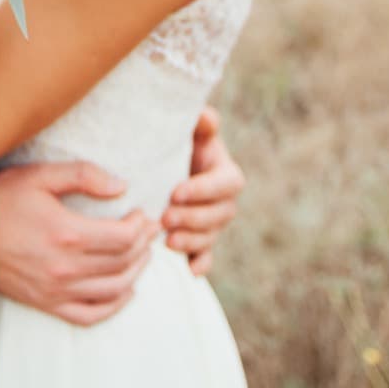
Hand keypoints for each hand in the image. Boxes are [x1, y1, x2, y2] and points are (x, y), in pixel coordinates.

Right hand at [0, 161, 156, 326]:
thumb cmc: (0, 200)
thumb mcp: (39, 175)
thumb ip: (83, 175)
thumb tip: (122, 186)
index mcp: (67, 234)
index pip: (123, 238)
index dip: (141, 226)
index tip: (142, 214)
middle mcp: (65, 267)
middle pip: (123, 263)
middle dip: (143, 246)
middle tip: (148, 230)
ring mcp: (56, 290)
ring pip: (113, 290)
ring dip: (136, 273)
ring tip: (142, 255)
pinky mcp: (46, 303)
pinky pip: (89, 315)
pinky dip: (114, 307)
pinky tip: (125, 291)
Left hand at [164, 107, 243, 275]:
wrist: (161, 163)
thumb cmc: (175, 142)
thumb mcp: (187, 129)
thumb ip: (199, 123)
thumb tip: (205, 116)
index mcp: (224, 171)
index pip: (227, 183)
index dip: (204, 190)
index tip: (176, 192)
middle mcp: (223, 200)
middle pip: (220, 214)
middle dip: (194, 218)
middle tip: (165, 216)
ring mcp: (212, 223)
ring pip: (211, 236)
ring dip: (192, 241)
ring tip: (167, 240)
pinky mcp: (199, 240)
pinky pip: (206, 256)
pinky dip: (201, 264)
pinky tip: (191, 271)